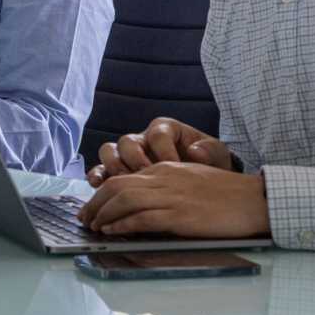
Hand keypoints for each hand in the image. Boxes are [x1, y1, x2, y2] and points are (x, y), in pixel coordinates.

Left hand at [77, 162, 269, 238]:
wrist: (255, 200)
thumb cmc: (227, 194)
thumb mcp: (189, 180)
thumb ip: (165, 185)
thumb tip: (142, 203)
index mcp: (165, 169)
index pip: (123, 177)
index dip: (102, 193)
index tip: (92, 207)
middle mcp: (163, 179)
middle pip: (116, 186)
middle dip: (95, 203)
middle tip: (84, 218)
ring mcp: (171, 197)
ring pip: (124, 199)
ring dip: (103, 214)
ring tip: (94, 226)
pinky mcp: (181, 215)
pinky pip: (143, 217)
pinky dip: (123, 224)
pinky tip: (113, 231)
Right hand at [88, 118, 232, 186]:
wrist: (202, 183)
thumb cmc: (208, 164)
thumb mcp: (216, 154)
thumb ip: (209, 150)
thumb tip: (195, 151)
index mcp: (165, 129)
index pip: (157, 134)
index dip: (163, 150)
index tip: (173, 165)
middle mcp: (143, 139)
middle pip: (128, 141)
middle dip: (135, 159)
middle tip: (145, 175)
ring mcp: (127, 155)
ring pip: (109, 152)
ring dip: (114, 167)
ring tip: (124, 182)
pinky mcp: (117, 171)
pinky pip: (100, 170)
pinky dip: (97, 176)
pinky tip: (98, 186)